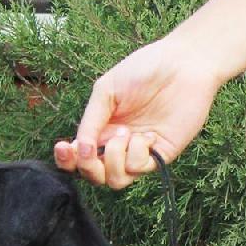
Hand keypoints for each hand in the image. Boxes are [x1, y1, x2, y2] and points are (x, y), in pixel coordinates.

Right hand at [53, 37, 223, 188]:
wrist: (183, 64)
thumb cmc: (144, 70)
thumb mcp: (107, 90)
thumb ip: (91, 120)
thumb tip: (79, 149)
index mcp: (101, 128)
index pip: (78, 156)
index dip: (67, 160)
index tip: (63, 147)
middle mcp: (118, 145)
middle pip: (95, 176)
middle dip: (87, 168)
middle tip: (90, 150)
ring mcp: (139, 152)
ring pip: (116, 180)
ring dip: (113, 160)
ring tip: (125, 134)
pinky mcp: (160, 156)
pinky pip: (139, 169)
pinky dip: (137, 153)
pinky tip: (148, 134)